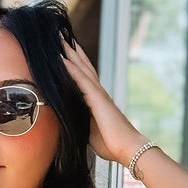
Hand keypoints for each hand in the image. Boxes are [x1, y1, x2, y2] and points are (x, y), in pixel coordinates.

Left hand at [60, 37, 145, 166]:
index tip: (66, 54)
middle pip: (84, 68)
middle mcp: (99, 94)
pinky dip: (72, 69)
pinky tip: (63, 60)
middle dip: (73, 54)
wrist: (127, 148)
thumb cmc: (111, 144)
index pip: (84, 79)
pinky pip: (82, 80)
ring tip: (61, 42)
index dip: (76, 65)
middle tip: (62, 39)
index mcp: (97, 102)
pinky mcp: (98, 99)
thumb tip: (67, 121)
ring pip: (82, 69)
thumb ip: (81, 121)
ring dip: (71, 55)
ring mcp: (98, 95)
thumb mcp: (90, 131)